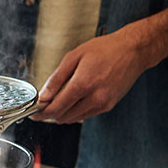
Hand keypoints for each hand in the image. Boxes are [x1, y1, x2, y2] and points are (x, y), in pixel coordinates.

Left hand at [32, 26, 150, 123]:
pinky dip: (75, 111)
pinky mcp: (108, 106)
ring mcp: (103, 104)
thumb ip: (56, 79)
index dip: (41, 113)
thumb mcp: (73, 57)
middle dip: (49, 113)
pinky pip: (85, 114)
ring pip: (73, 118)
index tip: (33, 112)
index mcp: (82, 84)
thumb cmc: (104, 49)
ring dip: (62, 113)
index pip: (56, 108)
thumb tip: (43, 96)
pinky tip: (73, 99)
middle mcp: (94, 98)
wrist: (133, 51)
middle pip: (63, 116)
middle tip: (41, 106)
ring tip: (56, 100)